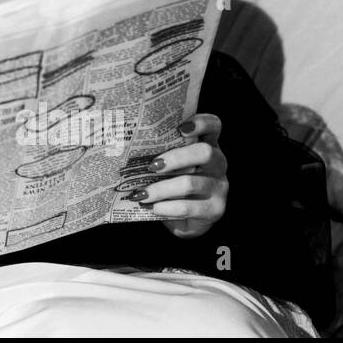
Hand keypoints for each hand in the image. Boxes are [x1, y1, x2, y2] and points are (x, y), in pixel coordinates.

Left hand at [134, 113, 228, 239]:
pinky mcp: (216, 209)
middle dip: (176, 157)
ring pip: (191, 183)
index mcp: (207, 144)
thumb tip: (123, 143)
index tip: (181, 127)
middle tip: (152, 165)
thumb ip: (158, 151)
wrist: (183, 219)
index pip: (213, 125)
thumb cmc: (169, 182)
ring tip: (141, 194)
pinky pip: (189, 207)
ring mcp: (220, 187)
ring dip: (161, 188)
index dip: (201, 123)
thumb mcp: (167, 164)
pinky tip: (152, 207)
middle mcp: (218, 163)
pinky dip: (166, 207)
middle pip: (205, 152)